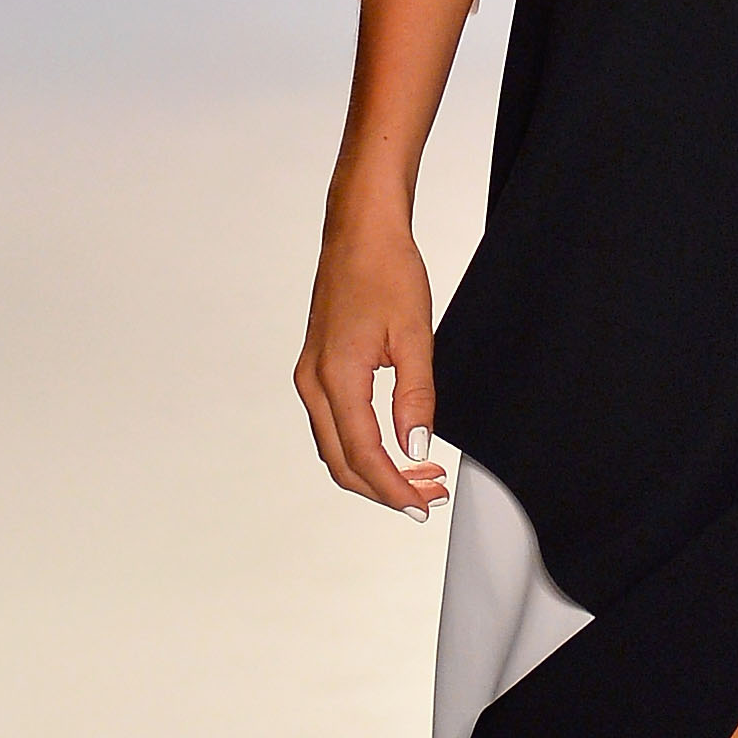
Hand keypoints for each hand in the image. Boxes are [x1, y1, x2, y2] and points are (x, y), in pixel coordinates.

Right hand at [295, 176, 448, 516]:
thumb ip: (415, 397)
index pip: (363, 454)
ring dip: (374, 470)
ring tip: (420, 475)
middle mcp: (313, 382)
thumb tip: (415, 447)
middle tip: (427, 496)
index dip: (394, 488)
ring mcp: (310, 377)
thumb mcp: (414, 335)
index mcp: (336, 376)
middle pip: (342, 463)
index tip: (421, 505)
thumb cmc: (384, 270)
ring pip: (335, 448)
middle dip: (385, 488)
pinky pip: (333, 426)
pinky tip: (393, 446)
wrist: (358, 232)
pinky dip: (362, 447)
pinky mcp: (316, 369)